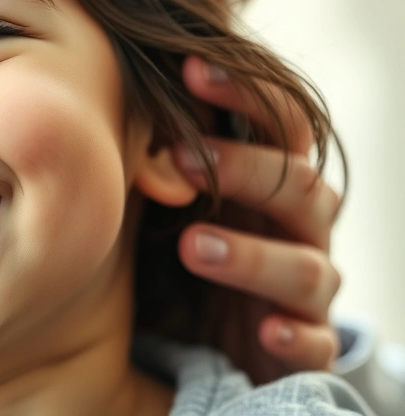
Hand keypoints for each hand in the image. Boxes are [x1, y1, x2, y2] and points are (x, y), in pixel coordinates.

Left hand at [176, 56, 342, 382]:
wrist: (197, 336)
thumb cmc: (176, 246)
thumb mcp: (161, 199)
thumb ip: (151, 153)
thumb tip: (101, 86)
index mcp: (269, 180)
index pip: (279, 123)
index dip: (244, 93)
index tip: (188, 69)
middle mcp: (297, 228)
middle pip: (299, 187)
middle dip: (245, 169)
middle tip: (181, 160)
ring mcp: (305, 291)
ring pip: (305, 268)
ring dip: (252, 255)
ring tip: (191, 246)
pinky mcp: (304, 348)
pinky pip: (316, 346)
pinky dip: (296, 338)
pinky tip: (267, 332)